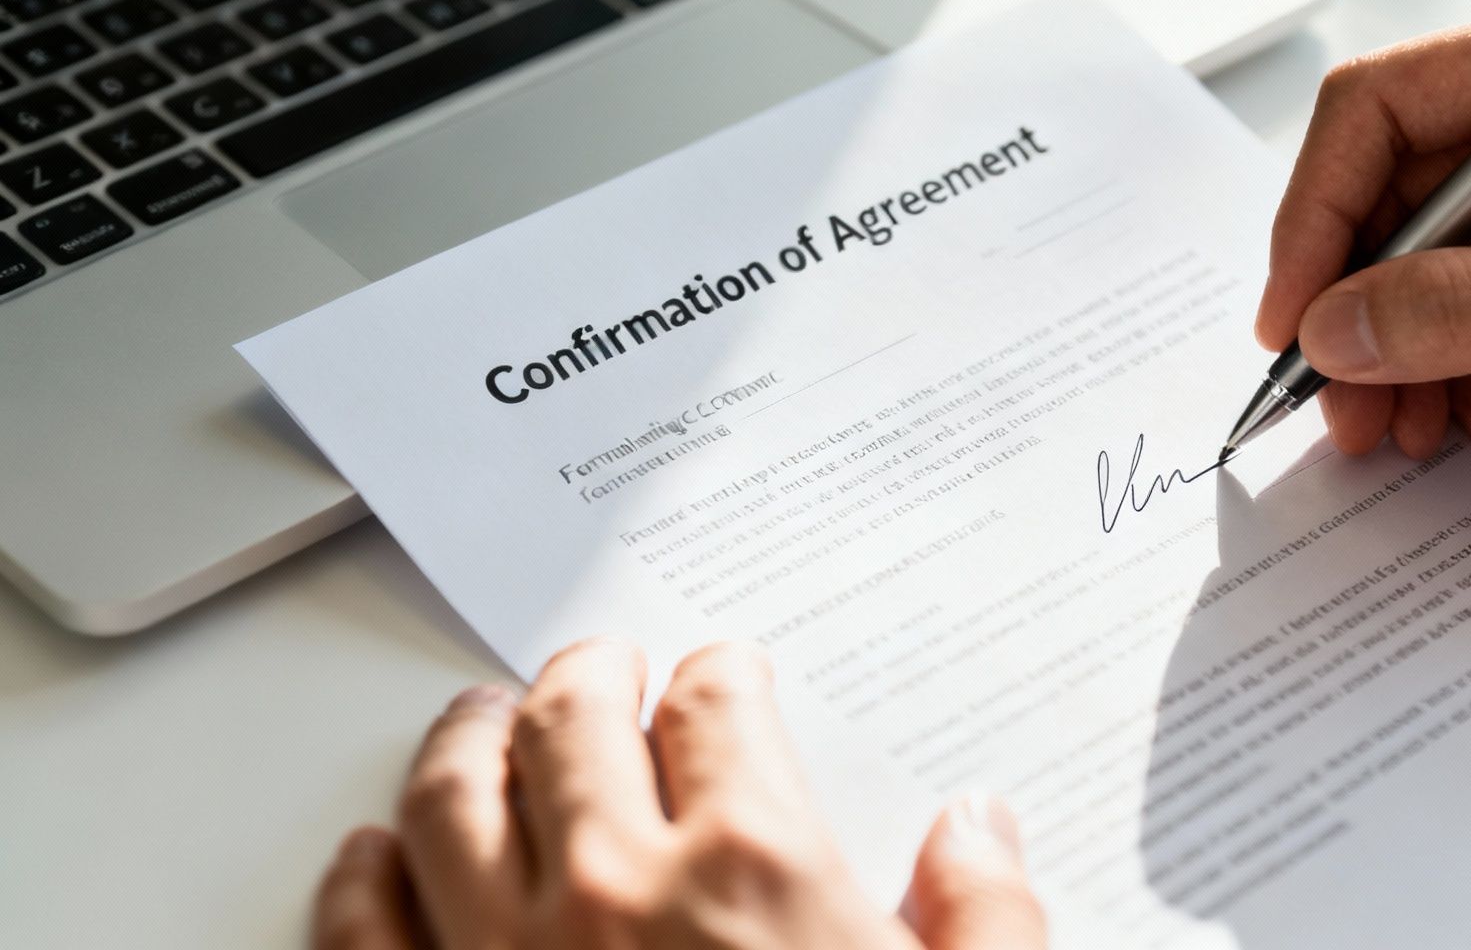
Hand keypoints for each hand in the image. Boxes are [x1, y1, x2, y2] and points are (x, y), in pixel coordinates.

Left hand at [312, 639, 1044, 949]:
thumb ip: (986, 920)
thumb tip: (976, 831)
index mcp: (753, 867)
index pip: (717, 707)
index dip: (722, 675)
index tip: (722, 676)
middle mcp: (614, 888)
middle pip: (573, 721)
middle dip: (589, 676)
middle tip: (599, 668)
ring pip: (452, 795)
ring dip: (465, 738)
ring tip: (478, 718)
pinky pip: (364, 925)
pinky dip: (363, 871)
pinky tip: (372, 852)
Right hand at [1257, 0, 1470, 464]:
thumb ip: (1461, 309)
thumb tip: (1336, 327)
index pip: (1381, 111)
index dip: (1317, 215)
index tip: (1295, 316)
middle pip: (1399, 196)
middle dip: (1360, 307)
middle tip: (1336, 400)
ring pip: (1437, 261)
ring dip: (1406, 351)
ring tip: (1401, 431)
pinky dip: (1465, 364)